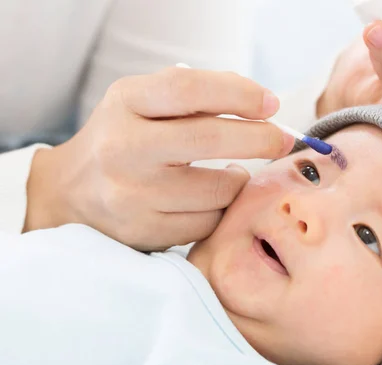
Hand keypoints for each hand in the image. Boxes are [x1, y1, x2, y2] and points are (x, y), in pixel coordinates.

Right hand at [24, 67, 293, 250]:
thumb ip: (195, 96)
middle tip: (282, 139)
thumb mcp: (144, 102)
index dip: (239, 93)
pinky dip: (221, 209)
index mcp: (126, 103)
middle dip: (260, 138)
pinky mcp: (144, 231)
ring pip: (219, 189)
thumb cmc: (126, 137)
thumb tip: (263, 105)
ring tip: (231, 172)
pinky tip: (209, 199)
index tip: (271, 103)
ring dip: (239, 180)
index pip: (189, 89)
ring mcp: (132, 194)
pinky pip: (209, 222)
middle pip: (210, 140)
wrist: (72, 192)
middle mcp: (124, 148)